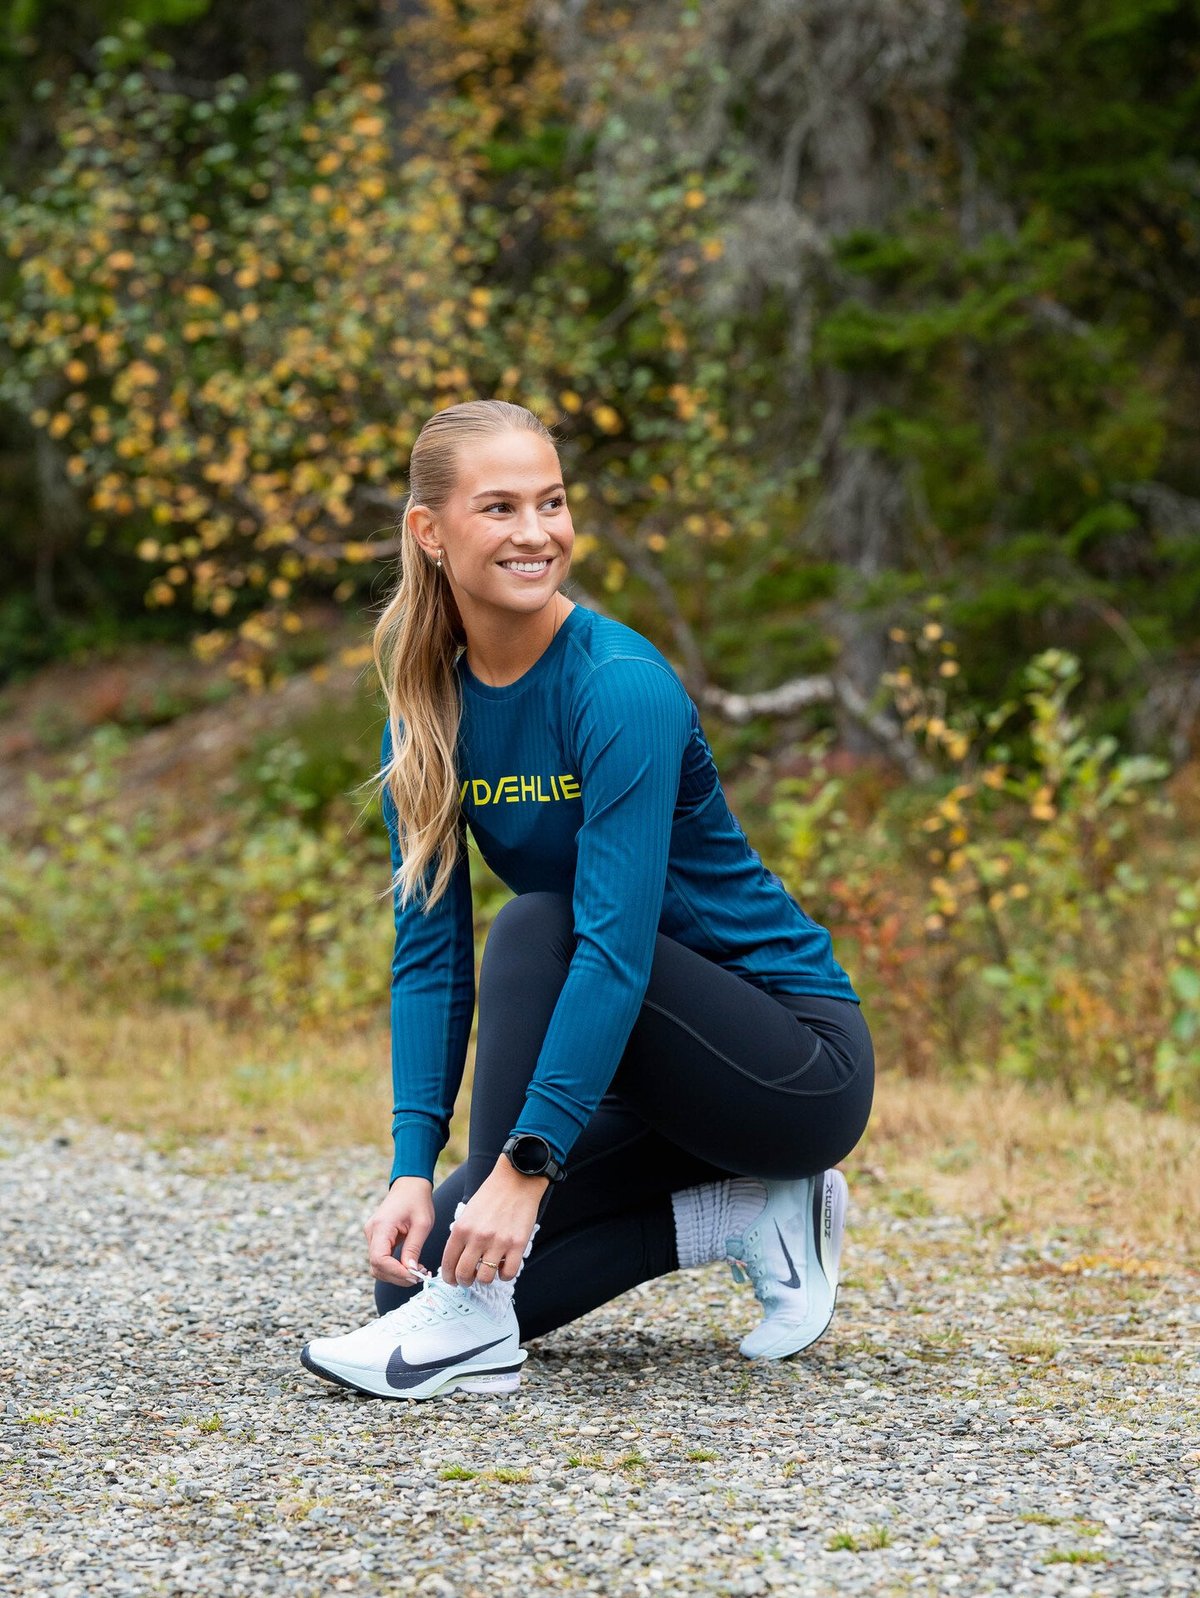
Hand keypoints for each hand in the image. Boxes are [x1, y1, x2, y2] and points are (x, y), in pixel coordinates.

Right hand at [364, 1177, 434, 1286]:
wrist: (410, 1185)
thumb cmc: (417, 1200)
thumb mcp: (422, 1224)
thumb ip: (414, 1249)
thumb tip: (410, 1272)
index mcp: (381, 1226)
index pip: (379, 1259)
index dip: (396, 1272)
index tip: (415, 1276)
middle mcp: (372, 1232)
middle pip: (377, 1266)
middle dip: (397, 1276)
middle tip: (420, 1276)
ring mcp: (372, 1236)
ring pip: (378, 1266)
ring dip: (396, 1274)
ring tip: (418, 1271)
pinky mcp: (376, 1238)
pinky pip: (382, 1259)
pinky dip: (395, 1267)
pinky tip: (411, 1266)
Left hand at [441, 1155, 548, 1286]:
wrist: (516, 1180)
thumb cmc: (491, 1196)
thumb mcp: (468, 1213)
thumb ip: (462, 1236)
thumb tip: (457, 1261)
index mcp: (462, 1228)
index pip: (448, 1263)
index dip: (449, 1277)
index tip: (453, 1280)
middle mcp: (478, 1237)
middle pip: (464, 1274)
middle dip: (465, 1281)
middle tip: (469, 1279)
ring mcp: (498, 1242)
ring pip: (485, 1278)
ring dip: (485, 1278)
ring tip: (488, 1270)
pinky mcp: (517, 1244)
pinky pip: (508, 1273)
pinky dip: (504, 1275)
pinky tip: (503, 1267)